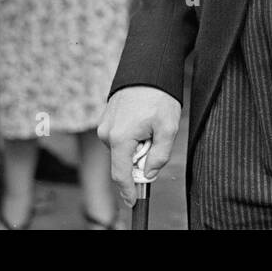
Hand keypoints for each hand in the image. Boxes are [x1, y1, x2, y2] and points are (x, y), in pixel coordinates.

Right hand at [97, 85, 181, 207]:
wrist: (147, 68)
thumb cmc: (159, 96)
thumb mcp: (168, 127)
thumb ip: (159, 155)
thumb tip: (148, 174)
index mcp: (120, 138)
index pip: (121, 175)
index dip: (129, 191)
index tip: (133, 202)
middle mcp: (106, 134)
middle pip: (124, 161)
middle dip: (140, 157)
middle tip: (156, 137)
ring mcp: (104, 125)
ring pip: (122, 148)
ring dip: (137, 144)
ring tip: (150, 122)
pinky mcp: (105, 118)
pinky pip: (119, 136)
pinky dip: (132, 134)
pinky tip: (142, 118)